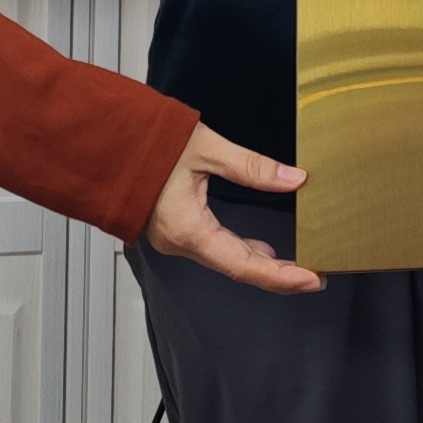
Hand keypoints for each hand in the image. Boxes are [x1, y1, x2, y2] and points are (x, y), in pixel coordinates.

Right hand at [145, 124, 321, 292]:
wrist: (106, 142)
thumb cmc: (147, 144)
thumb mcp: (206, 148)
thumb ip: (252, 166)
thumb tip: (294, 179)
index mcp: (188, 229)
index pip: (243, 265)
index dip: (280, 276)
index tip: (312, 280)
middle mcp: (181, 242)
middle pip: (238, 269)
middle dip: (278, 275)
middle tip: (316, 277)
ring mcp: (176, 238)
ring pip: (227, 261)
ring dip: (261, 264)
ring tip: (297, 266)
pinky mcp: (175, 229)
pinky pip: (214, 248)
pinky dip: (241, 251)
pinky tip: (261, 248)